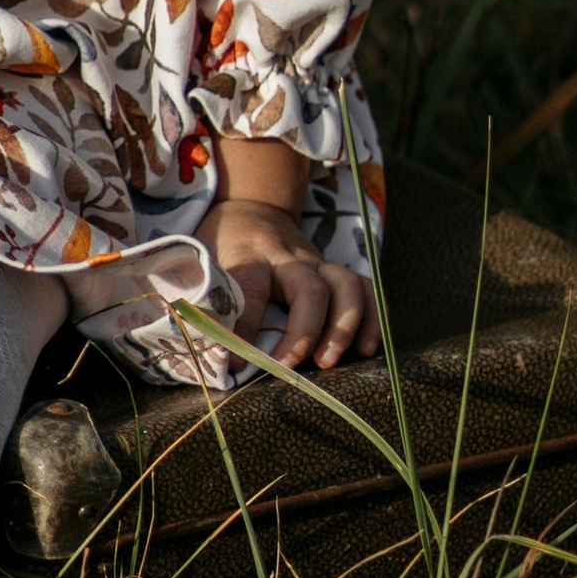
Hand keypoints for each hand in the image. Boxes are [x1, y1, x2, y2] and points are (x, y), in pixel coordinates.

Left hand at [200, 196, 376, 372]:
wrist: (252, 210)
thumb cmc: (224, 245)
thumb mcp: (203, 261)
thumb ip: (208, 299)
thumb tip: (210, 352)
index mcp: (250, 254)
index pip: (251, 287)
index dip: (245, 326)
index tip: (236, 363)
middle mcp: (290, 257)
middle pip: (309, 288)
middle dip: (305, 331)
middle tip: (292, 367)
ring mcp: (319, 262)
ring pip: (346, 286)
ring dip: (345, 326)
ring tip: (330, 361)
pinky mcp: (336, 272)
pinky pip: (366, 289)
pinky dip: (373, 318)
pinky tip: (367, 347)